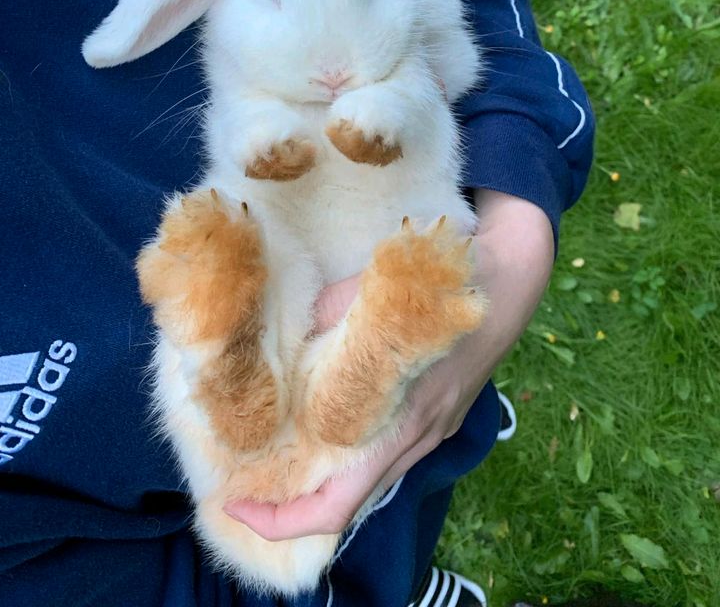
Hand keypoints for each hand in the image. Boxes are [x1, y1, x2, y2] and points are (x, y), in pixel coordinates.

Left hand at [224, 191, 553, 539]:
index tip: (237, 505)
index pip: (337, 504)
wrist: (509, 279)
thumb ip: (327, 317)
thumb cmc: (446, 287)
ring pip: (368, 480)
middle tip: (245, 488)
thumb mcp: (376, 294)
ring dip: (322, 485)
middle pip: (348, 502)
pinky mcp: (438, 417)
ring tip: (277, 464)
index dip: (282, 520)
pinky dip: (350, 459)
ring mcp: (433, 431)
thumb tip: (289, 334)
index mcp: (402, 420)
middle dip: (291, 508)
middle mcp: (418, 437)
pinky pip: (386, 456)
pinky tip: (327, 431)